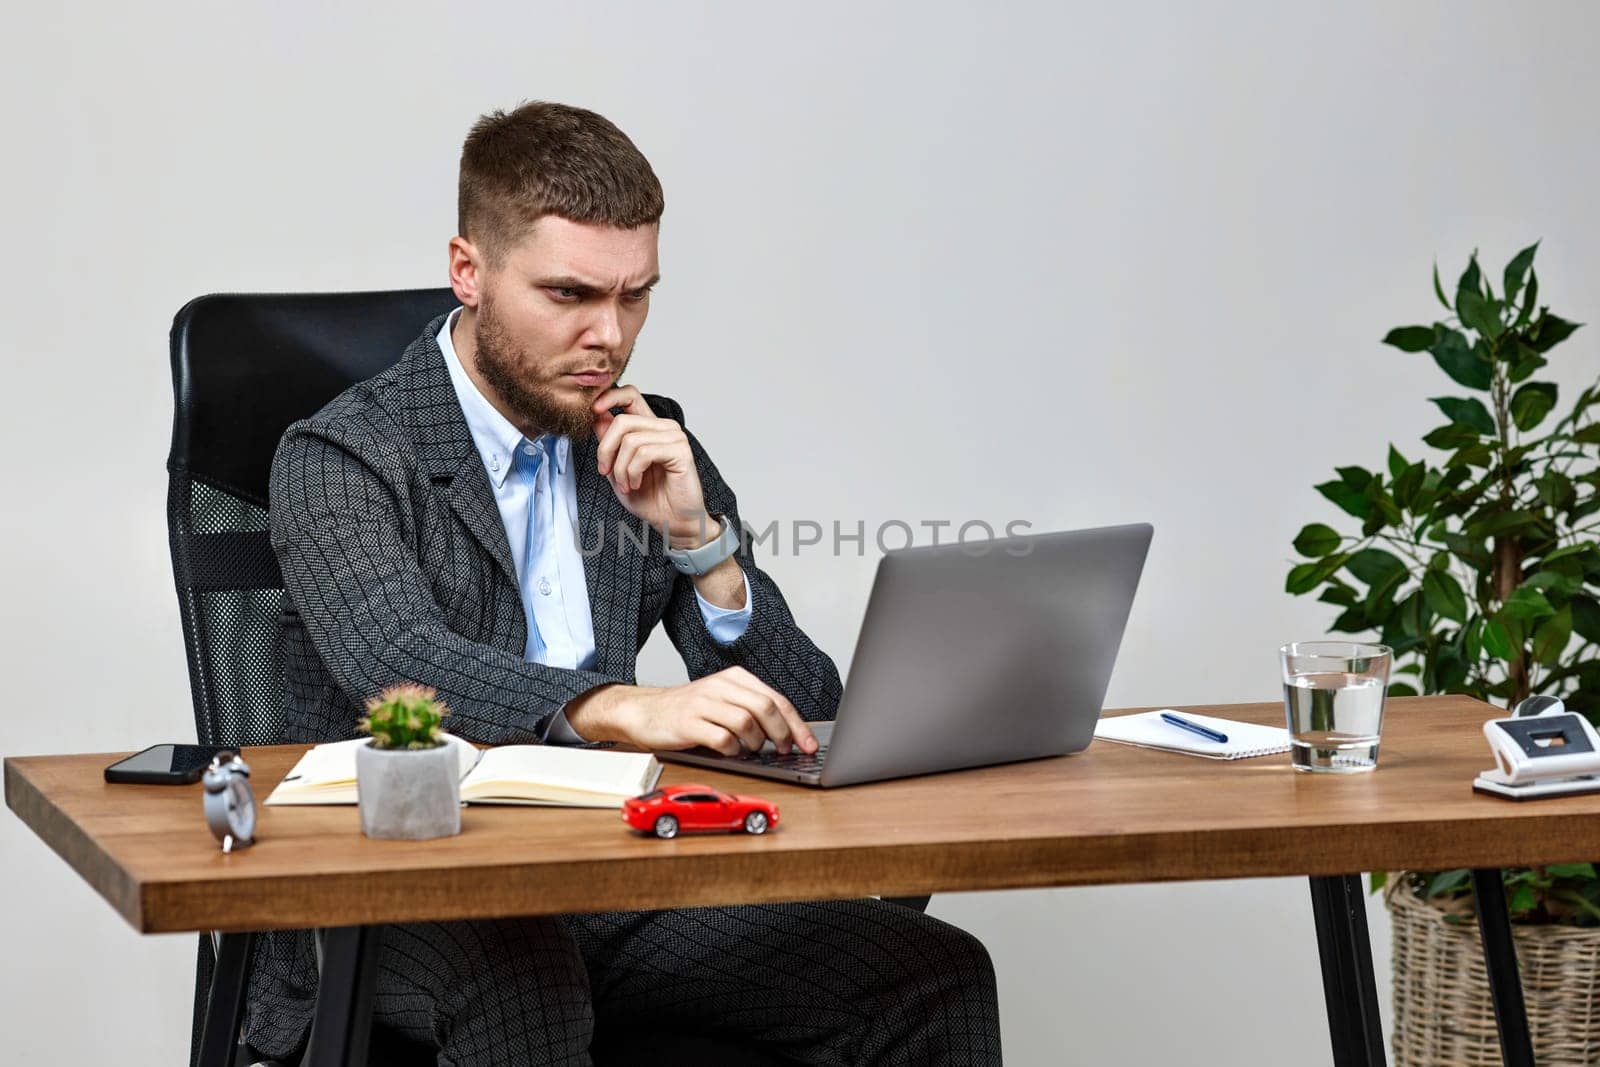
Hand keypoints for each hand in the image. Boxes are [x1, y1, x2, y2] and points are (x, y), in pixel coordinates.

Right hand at [565, 667, 818, 754]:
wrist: (645, 711)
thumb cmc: (689, 710)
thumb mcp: (723, 701)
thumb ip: (752, 710)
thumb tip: (789, 734)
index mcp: (735, 678)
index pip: (776, 700)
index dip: (796, 725)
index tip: (808, 745)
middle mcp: (721, 686)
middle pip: (766, 709)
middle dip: (782, 735)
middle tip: (783, 751)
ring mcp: (704, 703)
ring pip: (747, 722)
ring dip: (755, 743)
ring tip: (750, 750)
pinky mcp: (688, 722)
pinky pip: (722, 739)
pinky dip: (732, 750)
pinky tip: (729, 751)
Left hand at [592, 386, 716, 547]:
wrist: (672, 522)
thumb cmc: (650, 498)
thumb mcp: (618, 469)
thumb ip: (609, 444)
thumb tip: (597, 418)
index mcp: (649, 427)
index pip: (630, 395)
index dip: (609, 397)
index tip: (593, 410)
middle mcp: (664, 428)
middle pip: (622, 420)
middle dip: (605, 449)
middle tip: (605, 471)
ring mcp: (674, 437)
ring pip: (630, 440)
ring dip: (620, 468)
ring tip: (626, 484)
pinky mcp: (681, 451)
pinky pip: (644, 452)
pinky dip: (632, 472)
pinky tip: (636, 484)